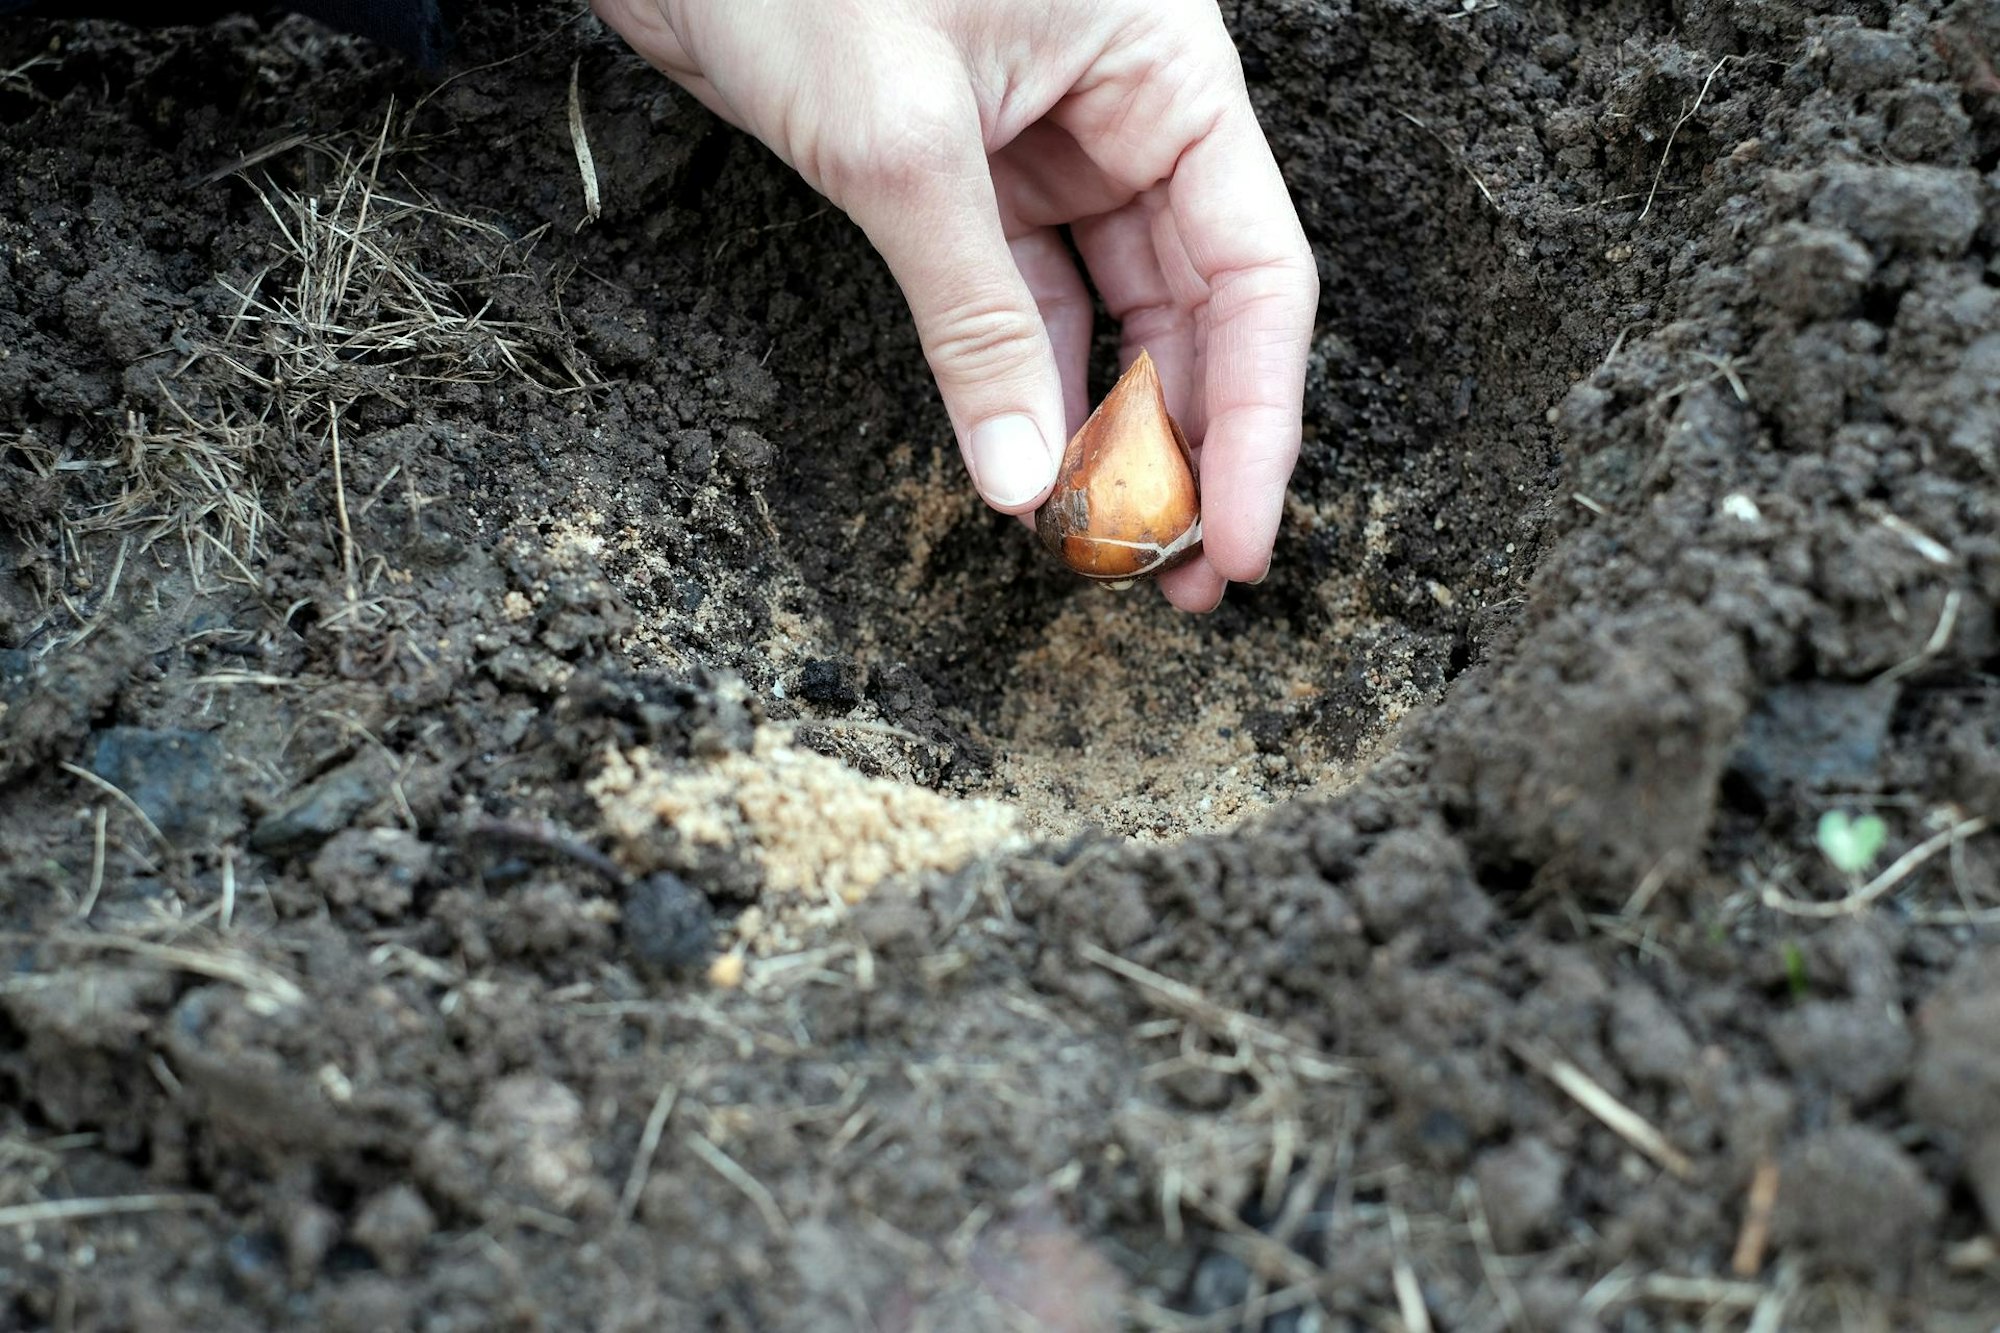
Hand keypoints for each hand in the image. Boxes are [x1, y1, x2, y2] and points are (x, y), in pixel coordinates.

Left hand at [592, 0, 1316, 609]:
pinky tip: (1029, 470)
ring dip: (1110, 433)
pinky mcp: (965, 178)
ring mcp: (1047, 147)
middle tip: (1176, 577)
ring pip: (1113, 318)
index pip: (1257, 272)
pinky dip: (1026, 386)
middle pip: (1198, 309)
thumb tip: (1027, 479)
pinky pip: (1021, 304)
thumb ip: (974, 316)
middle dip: (1191, 448)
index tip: (1242, 542)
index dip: (1259, 420)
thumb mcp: (900, 143)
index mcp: (1165, 68)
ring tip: (1104, 547)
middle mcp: (1126, 111)